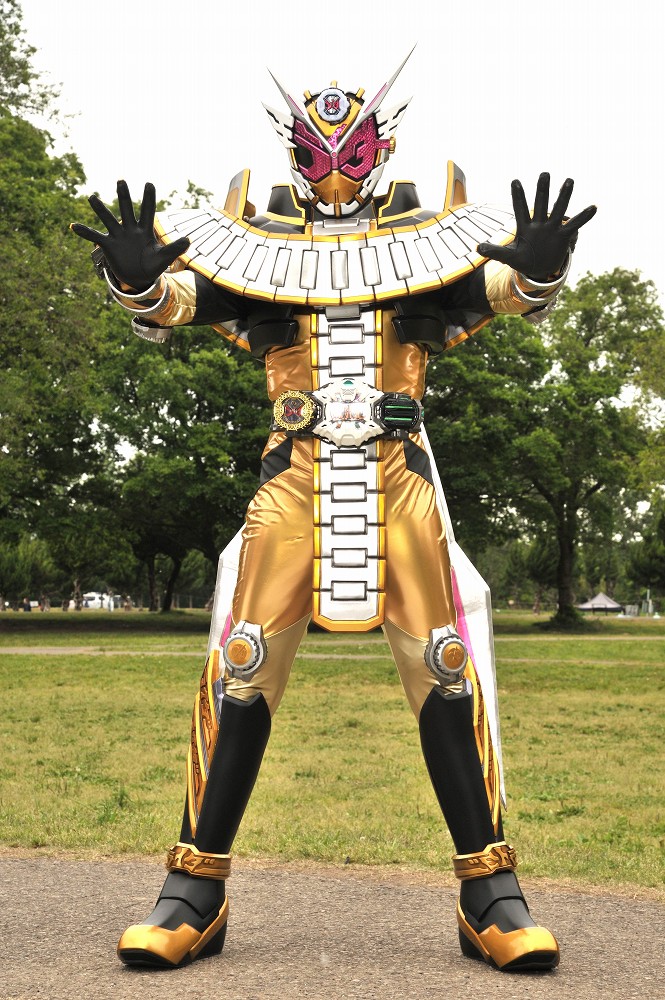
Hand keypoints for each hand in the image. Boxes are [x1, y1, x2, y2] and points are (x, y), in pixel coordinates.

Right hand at [71, 180, 189, 290]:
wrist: (139, 277)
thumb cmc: (152, 265)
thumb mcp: (164, 258)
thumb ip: (174, 248)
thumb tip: (188, 239)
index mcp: (145, 230)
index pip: (148, 211)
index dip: (149, 198)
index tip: (149, 183)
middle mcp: (130, 229)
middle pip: (127, 209)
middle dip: (124, 196)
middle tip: (121, 180)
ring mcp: (118, 235)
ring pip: (108, 219)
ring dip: (100, 209)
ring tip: (92, 197)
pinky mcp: (109, 245)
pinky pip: (95, 236)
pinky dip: (85, 232)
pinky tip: (73, 226)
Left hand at [477, 173, 596, 281]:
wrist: (538, 269)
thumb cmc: (522, 260)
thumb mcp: (508, 257)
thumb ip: (494, 251)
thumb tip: (477, 248)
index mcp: (524, 226)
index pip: (520, 209)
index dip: (518, 196)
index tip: (515, 181)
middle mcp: (539, 223)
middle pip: (540, 204)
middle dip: (542, 190)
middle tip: (544, 173)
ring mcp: (552, 228)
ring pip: (558, 209)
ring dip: (563, 196)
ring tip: (569, 180)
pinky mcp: (563, 236)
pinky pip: (574, 225)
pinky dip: (583, 217)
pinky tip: (593, 207)